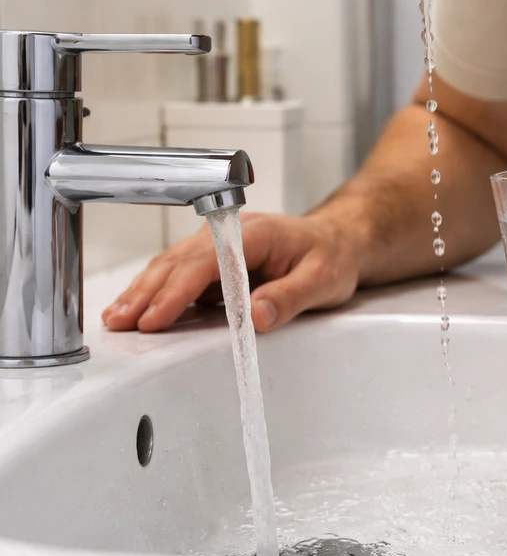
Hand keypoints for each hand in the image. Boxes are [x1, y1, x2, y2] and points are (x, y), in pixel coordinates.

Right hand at [102, 212, 358, 332]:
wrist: (339, 243)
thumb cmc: (331, 258)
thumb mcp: (324, 280)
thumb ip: (290, 297)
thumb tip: (255, 316)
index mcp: (256, 233)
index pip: (207, 261)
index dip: (178, 292)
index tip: (155, 318)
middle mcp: (231, 233)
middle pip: (179, 262)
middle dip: (146, 293)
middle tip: (121, 323)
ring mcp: (219, 244)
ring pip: (172, 266)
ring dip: (143, 292)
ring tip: (117, 319)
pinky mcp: (216, 260)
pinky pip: (180, 274)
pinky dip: (156, 292)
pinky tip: (138, 311)